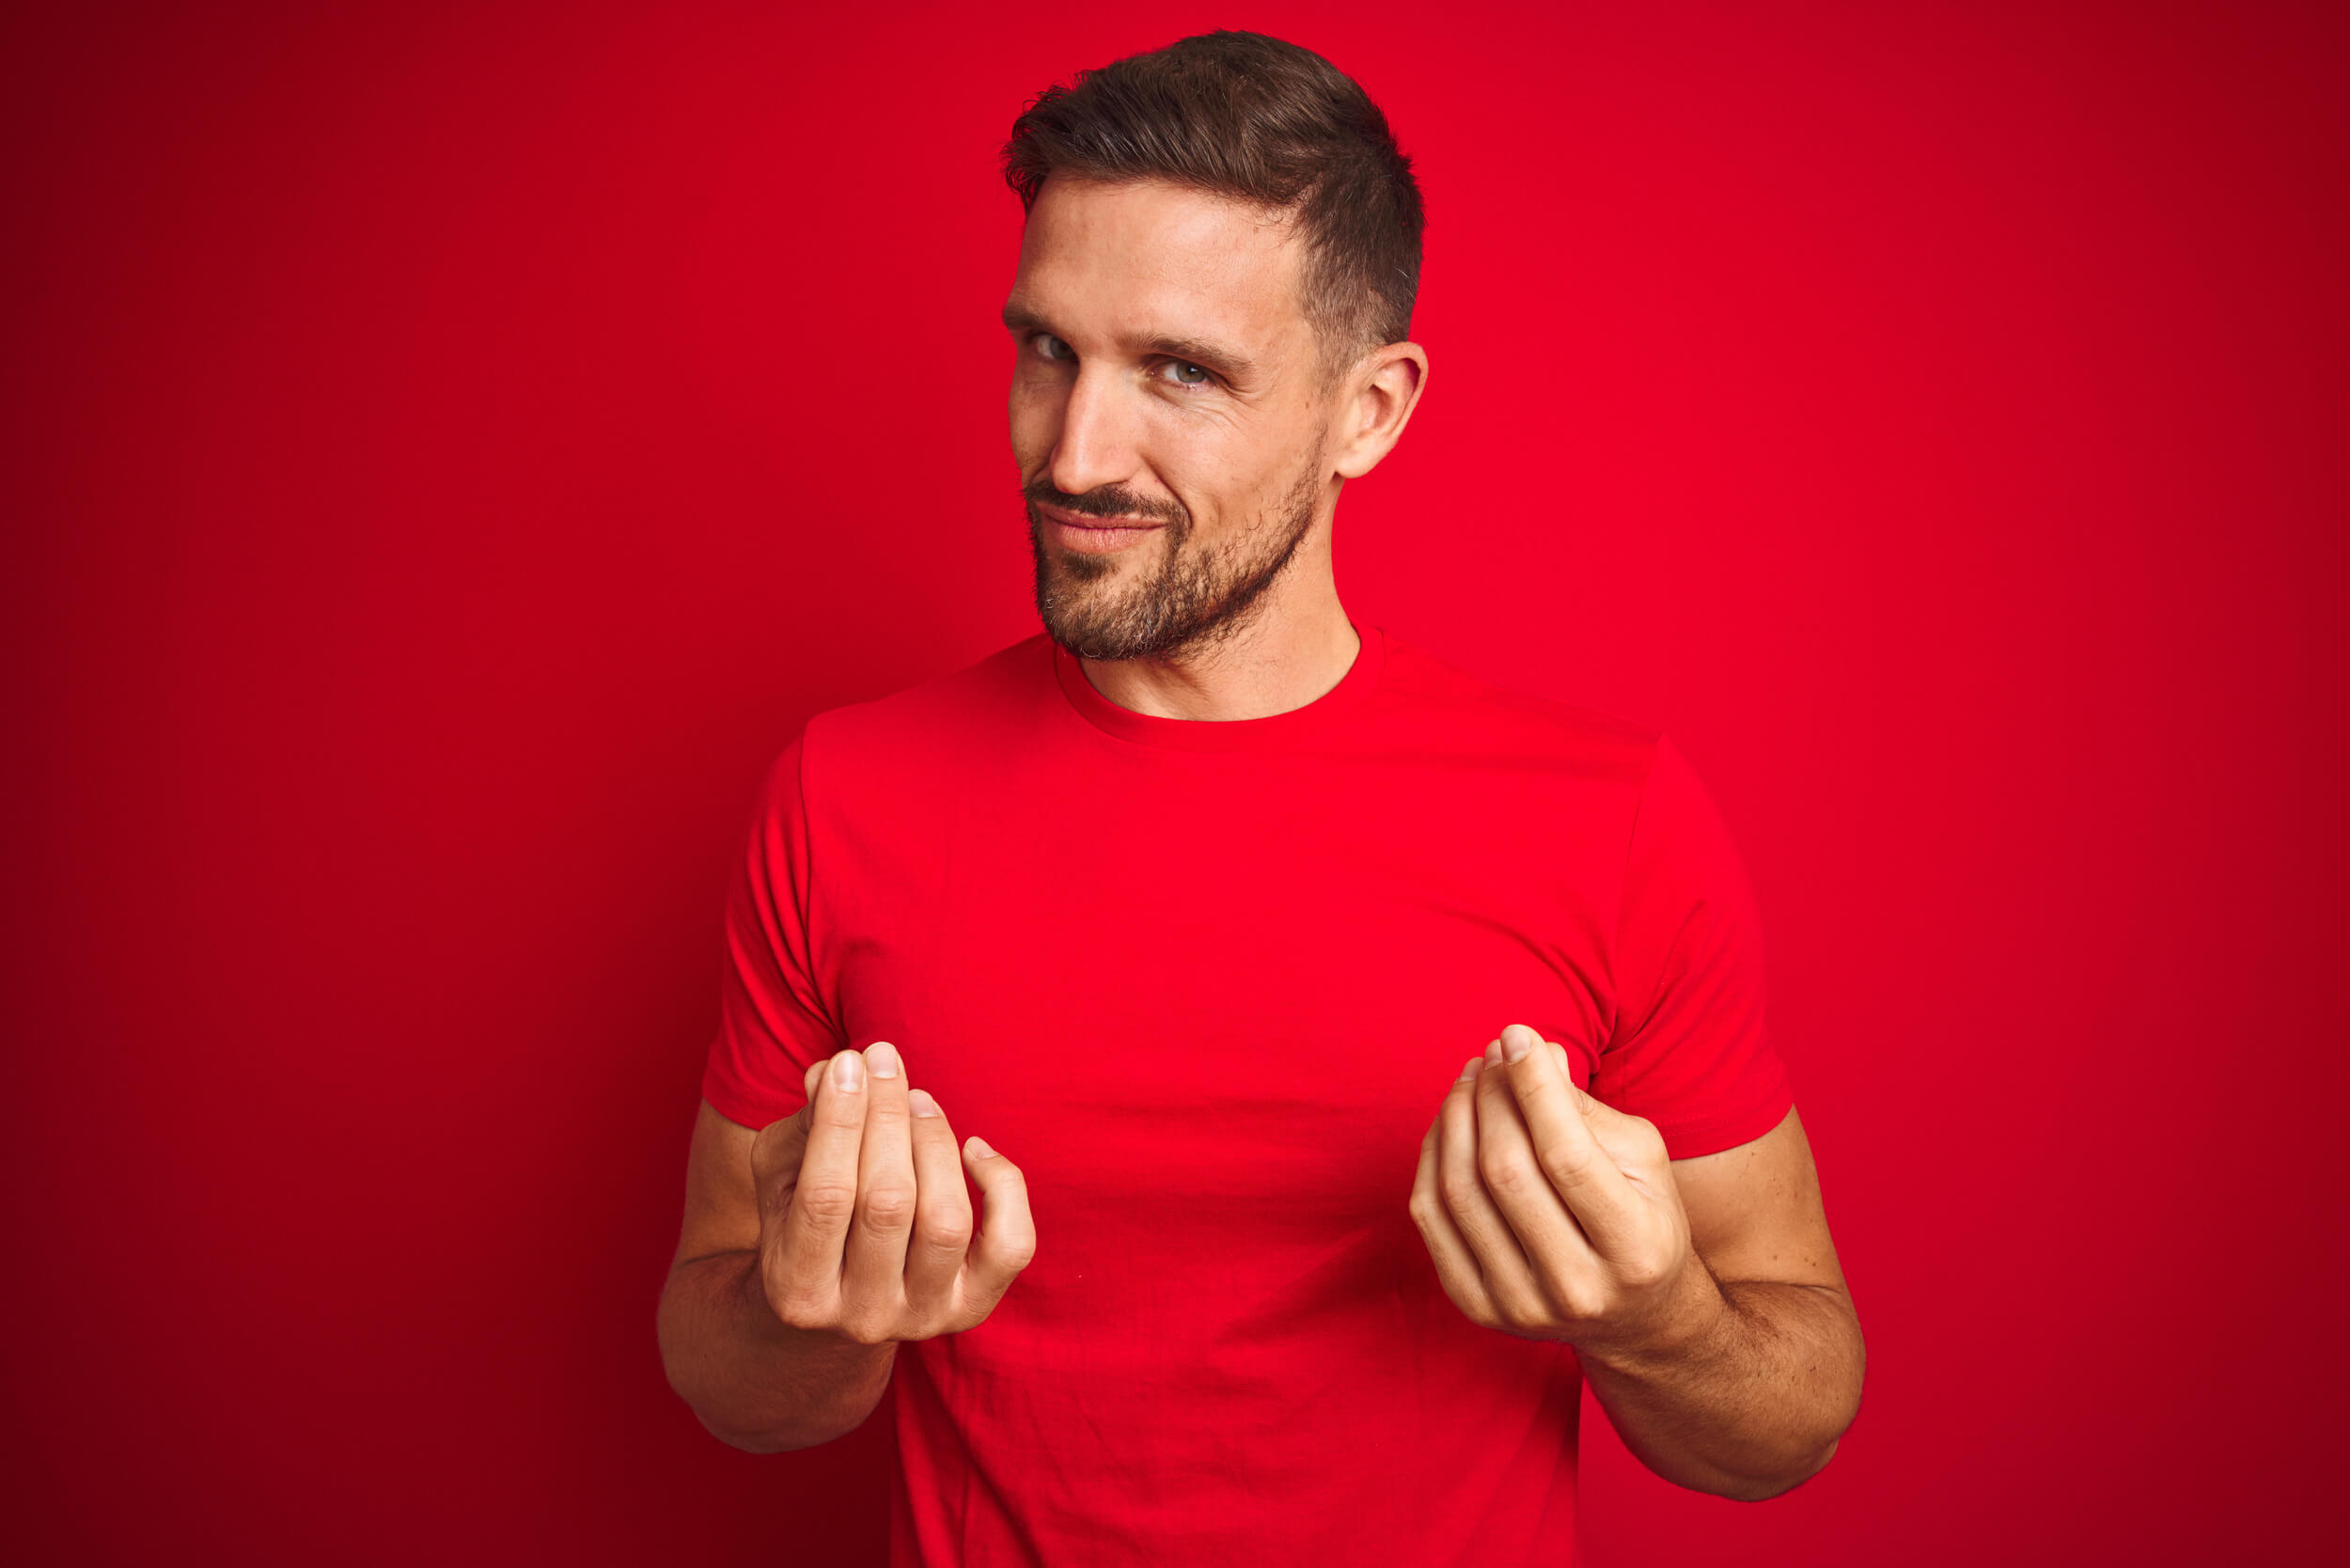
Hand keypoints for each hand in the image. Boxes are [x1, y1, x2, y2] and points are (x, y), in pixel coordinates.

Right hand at [750, 1043, 1034, 1345]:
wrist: (841, 1302)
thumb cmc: (806, 1218)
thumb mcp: (783, 1178)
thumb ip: (802, 1128)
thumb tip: (836, 1071)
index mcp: (798, 1291)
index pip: (827, 1197)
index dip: (840, 1122)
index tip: (851, 1061)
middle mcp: (864, 1318)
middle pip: (888, 1205)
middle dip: (889, 1119)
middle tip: (885, 1061)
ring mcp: (924, 1316)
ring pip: (946, 1222)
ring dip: (935, 1143)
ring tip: (920, 1100)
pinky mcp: (974, 1306)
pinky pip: (1010, 1245)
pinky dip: (1003, 1186)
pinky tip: (975, 1148)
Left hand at [1409, 1023, 1722, 1354]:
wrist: (1633, 1318)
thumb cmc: (1642, 1221)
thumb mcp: (1643, 1162)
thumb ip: (1587, 1110)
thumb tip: (1531, 1051)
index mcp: (1635, 1248)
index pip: (1566, 1154)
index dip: (1533, 1086)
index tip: (1517, 1035)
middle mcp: (1577, 1289)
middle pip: (1505, 1170)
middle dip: (1492, 1096)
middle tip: (1493, 1054)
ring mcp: (1521, 1307)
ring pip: (1460, 1190)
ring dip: (1457, 1117)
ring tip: (1473, 1078)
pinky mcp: (1478, 1309)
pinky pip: (1431, 1217)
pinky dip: (1433, 1156)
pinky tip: (1452, 1122)